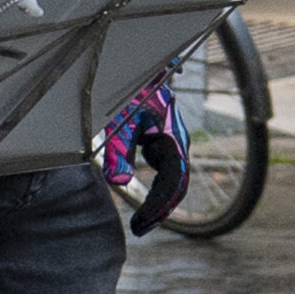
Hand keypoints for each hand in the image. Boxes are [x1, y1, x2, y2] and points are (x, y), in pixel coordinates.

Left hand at [99, 71, 189, 236]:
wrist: (132, 63)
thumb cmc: (127, 89)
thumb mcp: (120, 119)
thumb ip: (118, 150)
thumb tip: (117, 183)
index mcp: (173, 136)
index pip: (174, 181)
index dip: (159, 205)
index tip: (140, 223)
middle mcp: (177, 141)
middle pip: (177, 185)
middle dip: (160, 210)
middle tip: (138, 229)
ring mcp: (171, 141)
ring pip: (173, 180)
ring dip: (159, 203)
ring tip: (140, 224)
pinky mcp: (162, 141)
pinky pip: (165, 172)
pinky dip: (157, 190)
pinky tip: (142, 204)